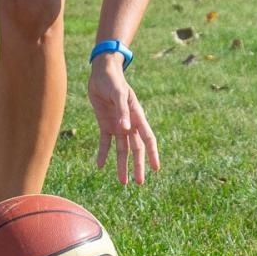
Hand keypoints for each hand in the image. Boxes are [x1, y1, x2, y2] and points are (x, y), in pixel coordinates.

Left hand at [87, 60, 159, 185]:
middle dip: (138, 165)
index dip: (152, 154)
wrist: (101, 72)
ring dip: (122, 164)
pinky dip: (103, 153)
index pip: (148, 138)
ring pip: (122, 149)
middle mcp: (129, 123)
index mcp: (137, 116)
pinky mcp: (105, 123)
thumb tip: (126, 129)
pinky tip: (99, 165)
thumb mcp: (118, 93)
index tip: (156, 169)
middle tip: (139, 183)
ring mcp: (117, 124)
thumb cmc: (113, 80)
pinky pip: (105, 142)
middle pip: (136, 148)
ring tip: (122, 182)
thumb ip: (122, 111)